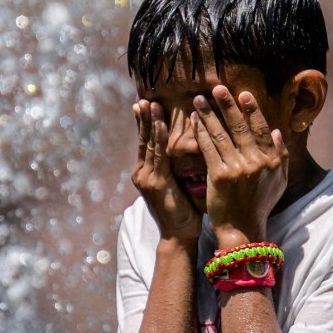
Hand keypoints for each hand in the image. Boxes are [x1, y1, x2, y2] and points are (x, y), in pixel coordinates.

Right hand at [132, 99, 201, 240]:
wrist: (180, 234)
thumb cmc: (185, 210)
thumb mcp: (178, 183)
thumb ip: (177, 166)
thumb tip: (189, 145)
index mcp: (147, 173)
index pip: (145, 143)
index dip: (144, 124)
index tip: (144, 104)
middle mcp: (142, 174)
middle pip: (143, 140)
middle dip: (144, 118)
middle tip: (144, 98)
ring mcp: (147, 178)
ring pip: (149, 145)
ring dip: (151, 123)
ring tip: (151, 104)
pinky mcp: (156, 183)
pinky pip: (159, 156)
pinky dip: (159, 138)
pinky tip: (161, 125)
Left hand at [191, 86, 287, 244]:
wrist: (242, 230)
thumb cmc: (259, 206)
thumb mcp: (278, 181)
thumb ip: (280, 155)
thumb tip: (277, 131)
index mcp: (272, 160)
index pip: (261, 128)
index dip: (251, 110)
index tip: (242, 94)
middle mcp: (257, 162)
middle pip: (240, 126)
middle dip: (227, 104)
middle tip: (217, 88)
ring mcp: (238, 168)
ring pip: (221, 134)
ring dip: (209, 114)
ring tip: (199, 100)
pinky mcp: (219, 175)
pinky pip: (208, 148)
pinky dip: (201, 132)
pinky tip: (194, 121)